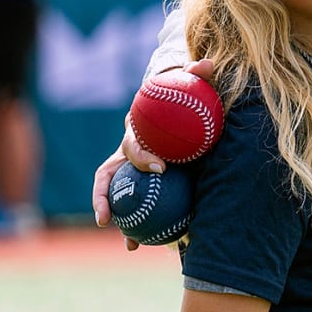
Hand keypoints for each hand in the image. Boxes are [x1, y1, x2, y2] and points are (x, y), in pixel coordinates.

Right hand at [91, 60, 217, 243]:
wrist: (177, 110)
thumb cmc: (185, 100)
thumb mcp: (192, 87)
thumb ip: (198, 75)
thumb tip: (207, 64)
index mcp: (137, 129)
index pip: (133, 143)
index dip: (142, 155)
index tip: (161, 168)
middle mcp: (126, 150)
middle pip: (108, 174)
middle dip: (105, 196)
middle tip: (111, 218)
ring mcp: (129, 168)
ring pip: (114, 194)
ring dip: (113, 217)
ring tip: (126, 242)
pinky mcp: (138, 183)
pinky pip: (133, 205)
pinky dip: (135, 226)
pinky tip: (143, 247)